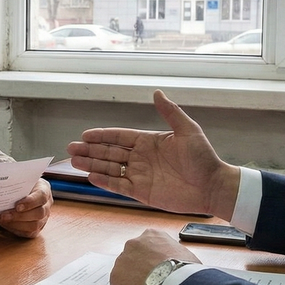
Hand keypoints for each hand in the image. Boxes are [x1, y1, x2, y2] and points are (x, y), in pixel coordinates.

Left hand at [0, 178, 52, 237]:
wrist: (21, 191)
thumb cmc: (19, 184)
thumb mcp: (19, 179)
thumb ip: (14, 181)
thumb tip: (2, 184)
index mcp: (44, 189)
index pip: (41, 196)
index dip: (30, 202)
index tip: (17, 206)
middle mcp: (47, 204)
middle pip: (39, 213)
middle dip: (19, 216)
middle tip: (4, 215)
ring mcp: (44, 217)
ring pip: (35, 225)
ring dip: (16, 224)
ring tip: (2, 220)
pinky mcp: (38, 228)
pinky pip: (29, 233)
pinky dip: (16, 230)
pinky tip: (6, 224)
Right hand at [66, 90, 240, 218]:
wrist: (213, 186)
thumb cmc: (203, 158)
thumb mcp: (188, 130)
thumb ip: (170, 112)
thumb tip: (156, 92)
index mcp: (149, 142)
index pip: (119, 137)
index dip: (102, 136)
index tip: (85, 135)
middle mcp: (141, 158)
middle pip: (110, 152)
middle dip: (90, 150)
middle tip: (71, 148)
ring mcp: (140, 175)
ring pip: (110, 169)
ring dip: (92, 165)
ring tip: (74, 161)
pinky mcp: (142, 193)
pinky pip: (119, 186)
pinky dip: (105, 182)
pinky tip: (91, 177)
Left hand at [111, 229, 199, 284]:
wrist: (175, 284)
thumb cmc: (185, 270)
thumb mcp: (185, 254)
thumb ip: (176, 255)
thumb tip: (179, 266)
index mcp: (152, 235)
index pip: (149, 246)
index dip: (154, 260)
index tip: (159, 269)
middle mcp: (133, 244)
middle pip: (134, 258)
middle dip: (141, 269)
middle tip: (153, 282)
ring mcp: (122, 261)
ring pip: (126, 273)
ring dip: (134, 282)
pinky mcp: (116, 279)